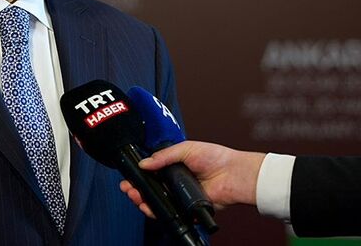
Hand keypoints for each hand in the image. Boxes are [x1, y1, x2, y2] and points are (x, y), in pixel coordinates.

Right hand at [119, 141, 265, 218]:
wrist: (232, 174)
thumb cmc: (216, 158)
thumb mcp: (185, 149)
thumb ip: (163, 156)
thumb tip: (145, 162)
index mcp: (174, 166)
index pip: (151, 172)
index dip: (139, 175)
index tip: (129, 176)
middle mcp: (175, 182)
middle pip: (151, 188)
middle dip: (136, 189)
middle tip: (128, 188)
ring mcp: (180, 195)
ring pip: (157, 201)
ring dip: (143, 200)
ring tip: (136, 196)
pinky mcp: (186, 208)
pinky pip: (169, 212)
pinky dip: (157, 211)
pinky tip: (150, 206)